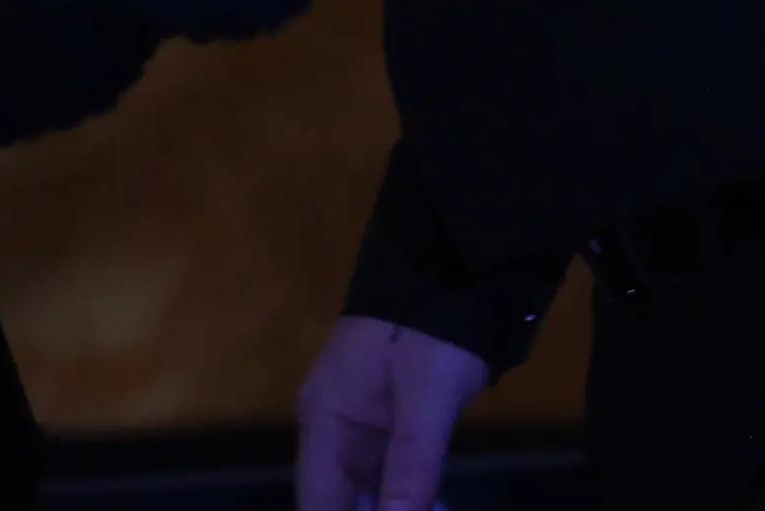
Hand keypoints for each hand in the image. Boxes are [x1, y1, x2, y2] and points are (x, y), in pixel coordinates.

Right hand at [295, 313, 491, 510]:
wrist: (448, 276)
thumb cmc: (429, 334)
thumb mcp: (426, 397)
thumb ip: (411, 464)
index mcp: (325, 422)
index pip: (317, 504)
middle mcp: (331, 431)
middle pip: (337, 502)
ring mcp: (358, 430)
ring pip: (365, 496)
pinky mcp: (386, 428)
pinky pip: (388, 481)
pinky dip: (408, 503)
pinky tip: (437, 510)